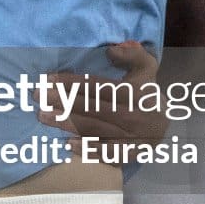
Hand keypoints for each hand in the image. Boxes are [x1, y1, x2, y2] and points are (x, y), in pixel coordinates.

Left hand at [37, 41, 164, 143]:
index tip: (48, 79)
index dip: (72, 83)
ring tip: (43, 116)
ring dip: (66, 123)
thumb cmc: (146, 91)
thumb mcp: (146, 67)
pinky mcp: (131, 153)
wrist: (167, 122)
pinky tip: (69, 144)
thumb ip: (132, 55)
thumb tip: (111, 50)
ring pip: (95, 129)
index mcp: (134, 93)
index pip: (98, 87)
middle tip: (37, 96)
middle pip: (92, 108)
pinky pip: (108, 153)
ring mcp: (132, 137)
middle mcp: (133, 115)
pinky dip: (89, 149)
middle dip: (62, 101)